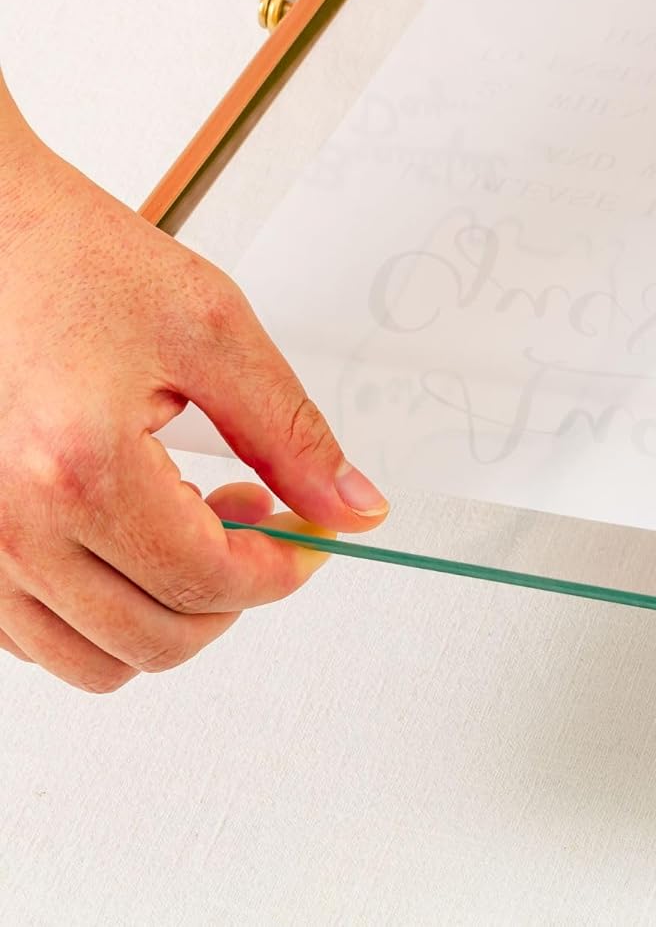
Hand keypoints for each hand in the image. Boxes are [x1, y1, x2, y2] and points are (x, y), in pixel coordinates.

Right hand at [0, 83, 387, 691]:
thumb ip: (293, 433)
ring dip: (172, 611)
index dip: (284, 570)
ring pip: (100, 659)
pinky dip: (108, 612)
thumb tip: (351, 506)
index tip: (313, 539)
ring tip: (200, 522)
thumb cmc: (83, 266)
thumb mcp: (217, 334)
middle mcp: (12, 525)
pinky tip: (141, 534)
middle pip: (157, 641)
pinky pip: (44, 639)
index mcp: (80, 468)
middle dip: (235, 594)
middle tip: (265, 520)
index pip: (208, 583)